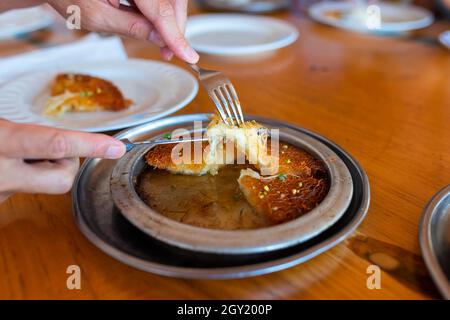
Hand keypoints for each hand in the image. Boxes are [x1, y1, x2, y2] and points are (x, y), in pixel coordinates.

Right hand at [0, 119, 125, 201]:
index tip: (116, 147)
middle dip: (68, 165)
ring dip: (43, 170)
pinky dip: (25, 178)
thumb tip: (64, 141)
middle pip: (64, 179)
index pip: (57, 144)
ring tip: (16, 155)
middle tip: (49, 151)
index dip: (91, 145)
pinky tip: (6, 168)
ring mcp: (0, 194)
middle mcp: (3, 174)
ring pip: (45, 186)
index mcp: (2, 142)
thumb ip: (28, 134)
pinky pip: (25, 190)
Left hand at [47, 0, 198, 62]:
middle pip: (172, 1)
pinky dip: (162, 15)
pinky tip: (154, 28)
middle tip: (169, 52)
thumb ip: (131, 27)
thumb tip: (160, 40)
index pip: (160, 9)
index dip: (176, 35)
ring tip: (161, 44)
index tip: (188, 55)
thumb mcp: (97, 17)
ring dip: (171, 22)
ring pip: (170, 0)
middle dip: (176, 27)